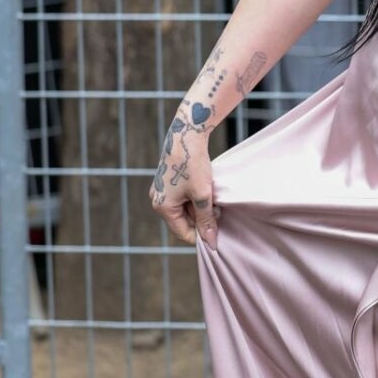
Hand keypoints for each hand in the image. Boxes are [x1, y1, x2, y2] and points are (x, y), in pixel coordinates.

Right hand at [149, 103, 219, 249]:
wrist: (186, 135)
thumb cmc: (192, 165)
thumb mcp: (203, 195)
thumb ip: (206, 220)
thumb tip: (211, 242)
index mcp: (162, 207)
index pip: (183, 233)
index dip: (201, 235)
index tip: (218, 233)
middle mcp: (158, 200)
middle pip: (183, 222)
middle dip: (201, 220)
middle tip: (219, 212)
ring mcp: (161, 191)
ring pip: (184, 210)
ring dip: (200, 209)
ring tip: (214, 199)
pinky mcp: (167, 182)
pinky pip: (183, 199)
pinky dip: (195, 199)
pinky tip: (207, 191)